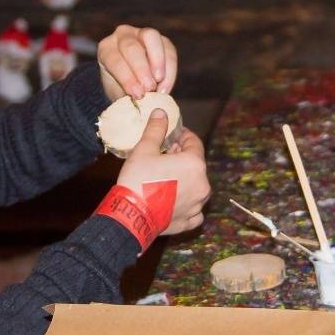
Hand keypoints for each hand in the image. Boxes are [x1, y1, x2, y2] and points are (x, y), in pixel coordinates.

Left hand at [97, 25, 177, 100]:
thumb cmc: (121, 88)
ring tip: (159, 80)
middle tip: (149, 88)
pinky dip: (170, 67)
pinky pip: (168, 48)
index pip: (114, 60)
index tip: (137, 94)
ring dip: (157, 60)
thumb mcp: (117, 92)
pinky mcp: (161, 39)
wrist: (131, 82)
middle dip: (141, 69)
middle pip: (131, 47)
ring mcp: (142, 33)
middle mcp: (122, 36)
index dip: (126, 77)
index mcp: (106, 49)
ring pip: (150, 37)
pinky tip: (166, 85)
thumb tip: (142, 104)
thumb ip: (126, 96)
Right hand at [116, 110, 209, 235]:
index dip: (183, 136)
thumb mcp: (144, 149)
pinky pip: (193, 210)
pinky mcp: (189, 221)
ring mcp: (197, 205)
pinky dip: (186, 203)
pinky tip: (173, 200)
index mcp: (194, 164)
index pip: (194, 143)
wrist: (131, 215)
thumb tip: (161, 112)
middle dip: (182, 158)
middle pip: (195, 165)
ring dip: (185, 180)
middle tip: (164, 156)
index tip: (172, 136)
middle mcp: (202, 184)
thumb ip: (156, 129)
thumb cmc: (138, 179)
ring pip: (196, 187)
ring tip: (166, 178)